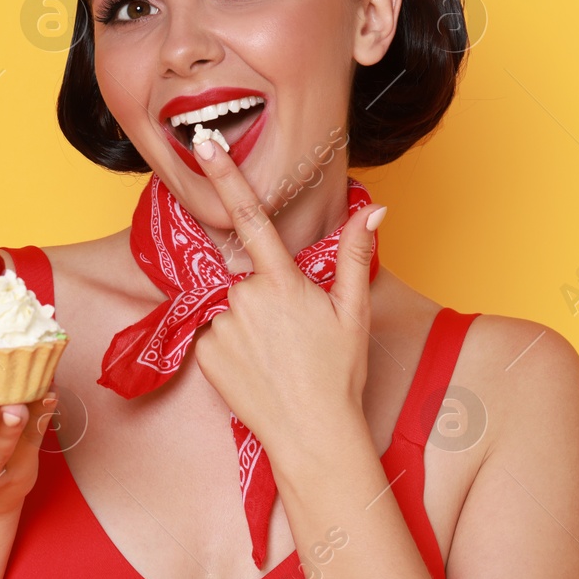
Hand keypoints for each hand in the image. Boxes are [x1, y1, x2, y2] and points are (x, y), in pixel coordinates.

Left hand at [188, 136, 385, 466]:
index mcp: (283, 282)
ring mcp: (220, 327)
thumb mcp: (353, 311)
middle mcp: (245, 299)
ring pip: (229, 307)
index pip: (251, 216)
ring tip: (274, 358)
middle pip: (246, 276)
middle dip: (264, 296)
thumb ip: (357, 253)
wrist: (312, 436)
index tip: (205, 143)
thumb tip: (375, 208)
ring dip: (246, 322)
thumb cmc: (339, 374)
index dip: (227, 175)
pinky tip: (255, 368)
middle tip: (290, 336)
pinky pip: (211, 333)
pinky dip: (229, 344)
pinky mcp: (203, 354)